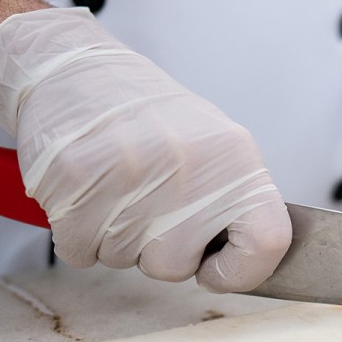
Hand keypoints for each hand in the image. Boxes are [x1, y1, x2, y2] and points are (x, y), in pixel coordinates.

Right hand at [0, 7, 292, 291]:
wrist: (75, 69)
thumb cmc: (147, 115)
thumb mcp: (216, 146)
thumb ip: (234, 204)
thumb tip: (247, 266)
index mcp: (234, 159)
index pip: (267, 242)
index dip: (241, 271)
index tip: (216, 267)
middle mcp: (186, 168)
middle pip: (175, 268)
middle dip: (157, 249)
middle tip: (147, 201)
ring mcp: (128, 177)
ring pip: (122, 262)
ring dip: (115, 237)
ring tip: (115, 185)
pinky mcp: (74, 184)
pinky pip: (80, 252)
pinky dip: (78, 232)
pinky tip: (87, 191)